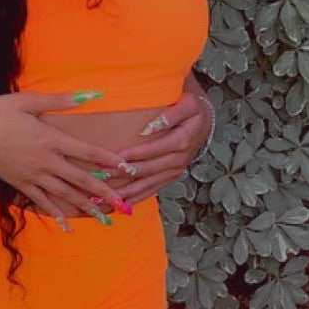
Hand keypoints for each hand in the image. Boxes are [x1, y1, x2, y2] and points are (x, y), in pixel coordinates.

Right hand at [0, 91, 131, 222]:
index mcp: (51, 139)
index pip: (87, 152)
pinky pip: (43, 202)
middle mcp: (46, 161)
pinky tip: (68, 225)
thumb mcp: (28, 101)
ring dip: (86, 206)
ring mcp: (33, 176)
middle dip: (104, 192)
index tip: (126, 168)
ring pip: (65, 194)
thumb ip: (59, 100)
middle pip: (81, 179)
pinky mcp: (21, 185)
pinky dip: (56, 214)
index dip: (108, 160)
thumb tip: (88, 95)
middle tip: (123, 204)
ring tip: (104, 217)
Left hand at [102, 91, 214, 210]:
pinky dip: (139, 197)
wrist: (204, 119)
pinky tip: (124, 204)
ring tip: (109, 197)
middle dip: (126, 175)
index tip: (116, 158)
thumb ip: (170, 115)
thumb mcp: (188, 104)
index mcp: (181, 141)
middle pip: (150, 170)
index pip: (155, 150)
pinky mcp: (171, 176)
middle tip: (104, 177)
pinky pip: (154, 189)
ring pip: (150, 184)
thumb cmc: (192, 108)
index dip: (136, 155)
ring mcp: (175, 170)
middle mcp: (179, 159)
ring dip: (129, 192)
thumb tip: (149, 127)